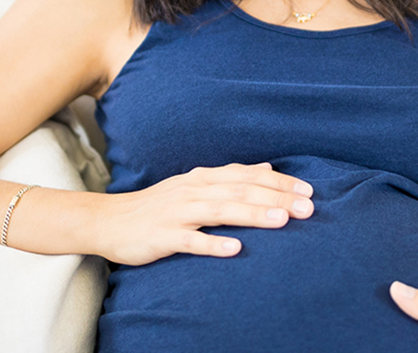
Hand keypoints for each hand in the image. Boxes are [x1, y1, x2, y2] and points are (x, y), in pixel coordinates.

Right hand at [88, 162, 314, 265]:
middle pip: (240, 191)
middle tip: (308, 208)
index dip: (279, 182)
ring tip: (282, 220)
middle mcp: (193, 190)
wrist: (109, 221)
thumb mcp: (195, 185)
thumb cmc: (159, 206)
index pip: (247, 176)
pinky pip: (190, 240)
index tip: (308, 191)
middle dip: (276, 198)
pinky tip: (234, 249)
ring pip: (219, 211)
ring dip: (252, 215)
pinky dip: (212, 243)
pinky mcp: (162, 236)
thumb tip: (267, 167)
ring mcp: (177, 213)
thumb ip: (231, 177)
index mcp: (203, 178)